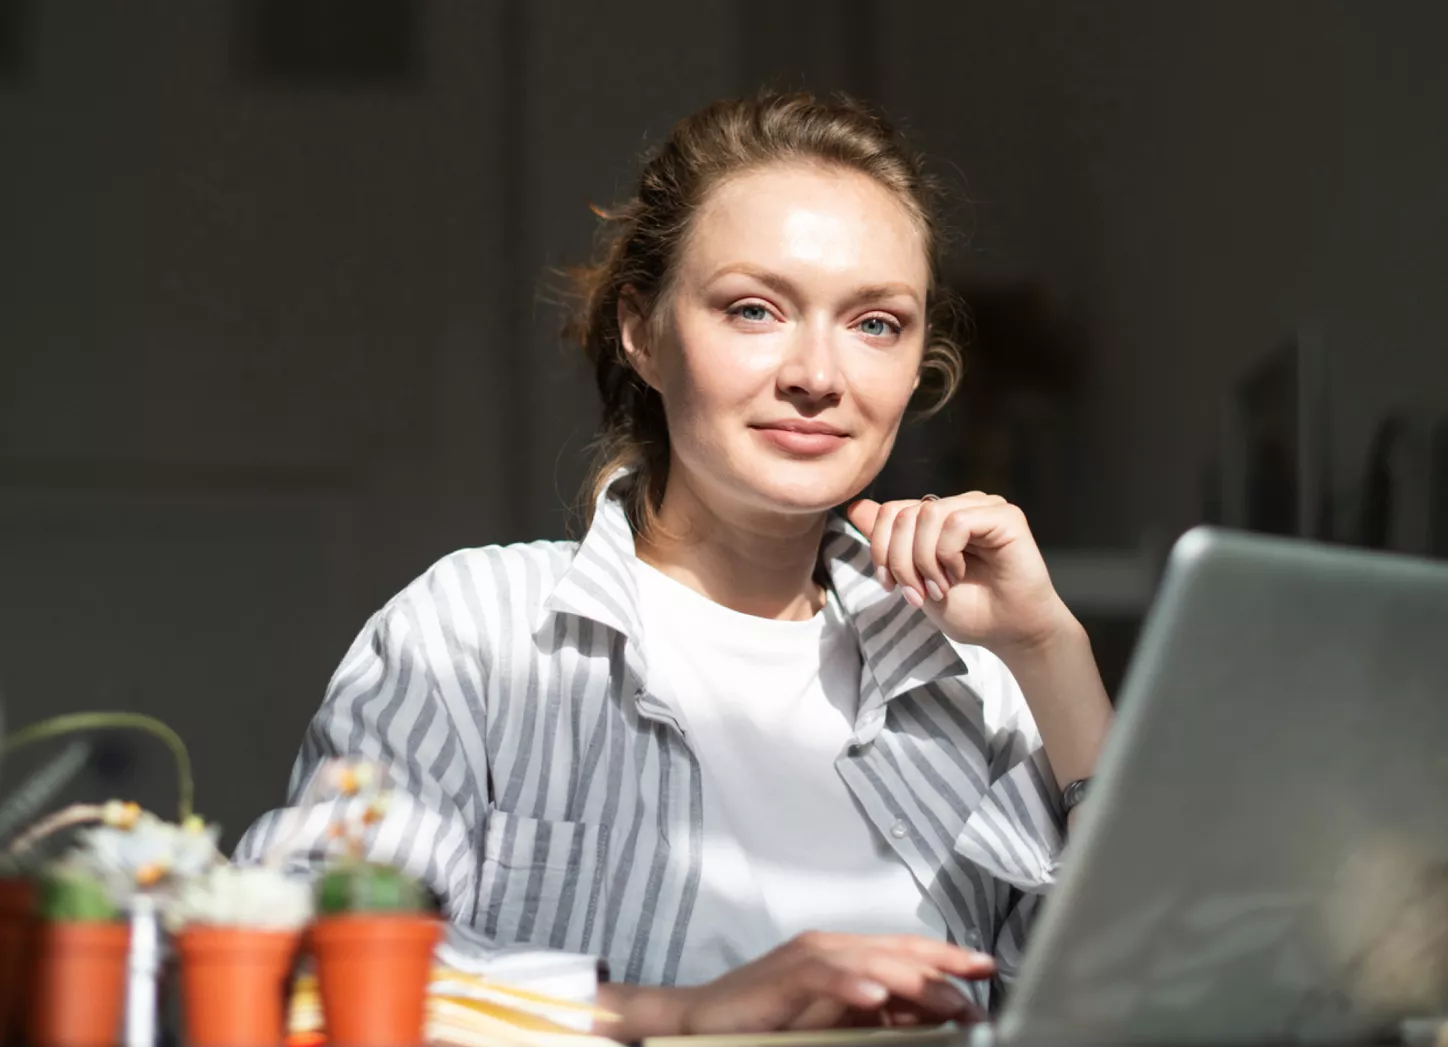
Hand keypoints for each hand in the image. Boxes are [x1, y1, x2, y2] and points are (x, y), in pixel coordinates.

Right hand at [598, 932, 993, 1037]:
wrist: (698, 1021)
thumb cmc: (765, 1023)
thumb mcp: (833, 1022)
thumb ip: (878, 1015)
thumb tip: (928, 1017)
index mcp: (847, 955)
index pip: (907, 948)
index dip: (948, 956)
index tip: (988, 969)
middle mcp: (831, 947)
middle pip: (897, 951)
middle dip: (942, 972)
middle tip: (975, 996)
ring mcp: (806, 957)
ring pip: (870, 961)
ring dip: (912, 981)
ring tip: (947, 1000)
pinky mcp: (781, 976)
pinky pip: (823, 977)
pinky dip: (852, 987)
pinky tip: (877, 1000)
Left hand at [847, 493, 1073, 653]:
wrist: (1010, 633)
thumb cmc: (970, 611)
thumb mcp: (915, 580)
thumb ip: (889, 546)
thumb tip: (855, 507)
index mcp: (936, 520)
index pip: (890, 511)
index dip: (880, 549)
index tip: (891, 587)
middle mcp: (958, 507)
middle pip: (903, 514)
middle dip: (900, 561)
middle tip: (918, 595)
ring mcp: (981, 507)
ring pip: (926, 514)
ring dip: (924, 561)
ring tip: (940, 588)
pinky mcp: (1005, 515)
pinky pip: (956, 521)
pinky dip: (948, 554)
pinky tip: (959, 574)